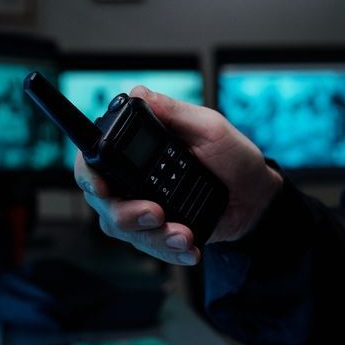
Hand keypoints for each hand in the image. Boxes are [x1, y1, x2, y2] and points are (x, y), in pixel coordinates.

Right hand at [73, 85, 282, 265]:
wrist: (256, 196)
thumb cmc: (233, 157)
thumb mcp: (208, 126)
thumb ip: (173, 112)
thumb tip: (139, 93)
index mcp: (137, 149)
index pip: (93, 160)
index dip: (88, 175)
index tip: (102, 189)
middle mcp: (132, 180)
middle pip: (104, 203)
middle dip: (126, 214)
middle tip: (156, 213)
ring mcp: (143, 208)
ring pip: (126, 231)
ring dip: (153, 236)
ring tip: (183, 234)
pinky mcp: (159, 233)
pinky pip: (151, 248)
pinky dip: (169, 251)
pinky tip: (188, 248)